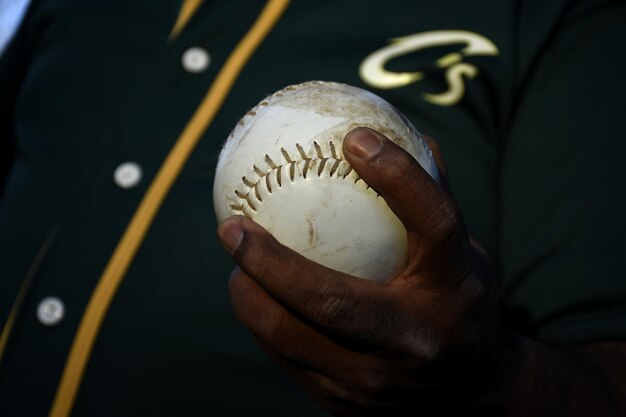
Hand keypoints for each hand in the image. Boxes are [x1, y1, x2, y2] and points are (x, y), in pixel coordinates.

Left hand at [217, 127, 511, 414]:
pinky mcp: (352, 409)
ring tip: (235, 266)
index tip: (353, 139)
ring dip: (251, 300)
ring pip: (294, 340)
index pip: (433, 222)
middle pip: (333, 300)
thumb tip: (389, 133)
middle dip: (270, 263)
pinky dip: (266, 328)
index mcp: (455, 288)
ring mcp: (381, 384)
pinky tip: (257, 301)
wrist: (480, 394)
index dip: (397, 176)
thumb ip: (431, 197)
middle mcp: (418, 339)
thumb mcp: (466, 253)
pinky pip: (291, 363)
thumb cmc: (463, 304)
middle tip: (231, 229)